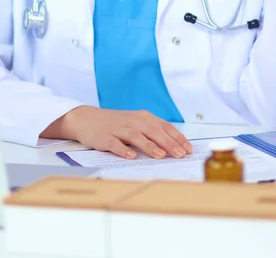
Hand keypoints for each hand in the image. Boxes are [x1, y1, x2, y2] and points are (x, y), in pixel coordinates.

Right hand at [58, 106, 191, 159]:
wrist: (87, 119)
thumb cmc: (116, 124)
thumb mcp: (136, 123)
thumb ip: (152, 132)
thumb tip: (175, 147)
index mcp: (143, 117)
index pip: (164, 126)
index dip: (177, 137)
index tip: (189, 149)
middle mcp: (132, 121)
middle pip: (153, 131)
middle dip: (168, 143)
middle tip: (180, 155)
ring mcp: (118, 129)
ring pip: (136, 136)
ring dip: (149, 146)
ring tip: (160, 156)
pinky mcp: (104, 138)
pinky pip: (115, 144)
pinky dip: (123, 150)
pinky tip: (131, 157)